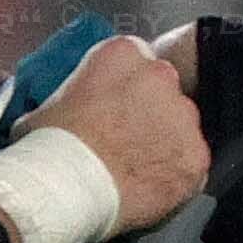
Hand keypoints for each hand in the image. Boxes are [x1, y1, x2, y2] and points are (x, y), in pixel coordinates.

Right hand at [23, 30, 207, 235]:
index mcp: (122, 54)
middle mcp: (161, 77)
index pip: (133, 61)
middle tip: (123, 140)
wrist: (65, 188)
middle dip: (148, 113)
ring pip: (180, 128)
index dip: (123, 88)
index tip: (113, 108)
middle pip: (162, 92)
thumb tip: (63, 111)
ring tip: (135, 169)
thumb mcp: (45, 105)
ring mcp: (184, 117)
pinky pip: (191, 165)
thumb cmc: (48, 147)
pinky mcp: (197, 156)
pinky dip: (176, 176)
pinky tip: (150, 188)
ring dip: (164, 144)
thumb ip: (67, 97)